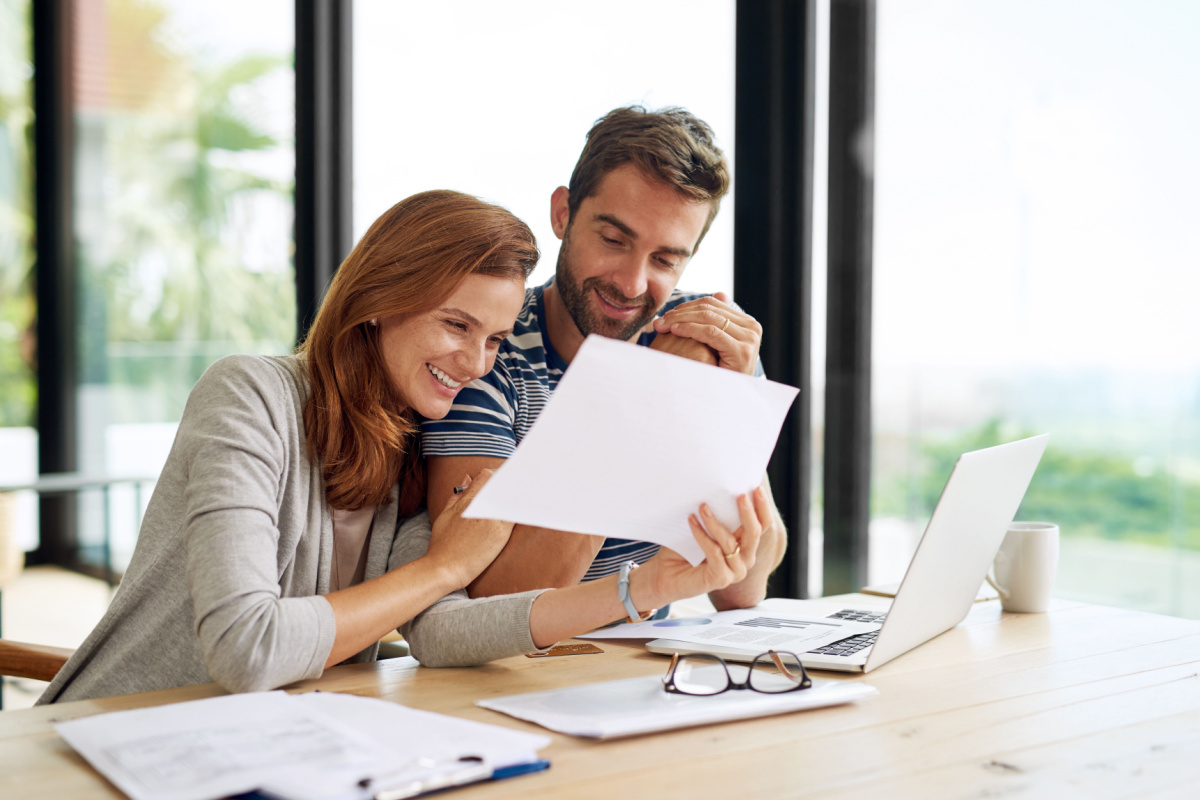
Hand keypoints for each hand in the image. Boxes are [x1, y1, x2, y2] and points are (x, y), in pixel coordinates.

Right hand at [422, 469, 514, 589]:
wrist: (445, 567)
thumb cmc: (442, 545)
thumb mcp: (445, 515)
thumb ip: (456, 496)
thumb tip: (468, 478)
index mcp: (466, 500)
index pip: (487, 476)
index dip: (497, 477)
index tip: (503, 483)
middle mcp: (480, 505)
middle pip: (503, 484)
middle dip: (511, 485)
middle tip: (517, 489)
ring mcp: (492, 518)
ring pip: (512, 497)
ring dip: (518, 496)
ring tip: (523, 498)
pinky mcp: (501, 532)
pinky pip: (516, 514)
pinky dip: (520, 510)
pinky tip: (524, 510)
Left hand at [631, 487, 771, 610]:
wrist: (666, 574)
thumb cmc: (685, 549)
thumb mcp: (705, 527)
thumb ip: (717, 514)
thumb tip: (718, 488)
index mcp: (745, 544)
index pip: (763, 525)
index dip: (762, 507)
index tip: (756, 488)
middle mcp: (745, 559)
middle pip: (755, 533)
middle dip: (747, 512)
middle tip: (739, 495)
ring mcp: (735, 571)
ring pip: (730, 542)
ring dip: (714, 522)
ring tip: (702, 506)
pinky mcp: (721, 578)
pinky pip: (713, 552)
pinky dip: (701, 535)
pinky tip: (691, 521)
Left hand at [651, 292, 761, 374]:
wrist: (731, 400)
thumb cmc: (720, 373)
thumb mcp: (720, 344)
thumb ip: (718, 320)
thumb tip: (719, 293)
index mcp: (747, 322)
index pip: (712, 304)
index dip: (686, 307)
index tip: (667, 315)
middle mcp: (752, 327)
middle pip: (709, 309)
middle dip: (681, 313)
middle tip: (660, 320)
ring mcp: (749, 338)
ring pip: (708, 318)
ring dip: (681, 320)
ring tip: (663, 325)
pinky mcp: (742, 350)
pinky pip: (710, 333)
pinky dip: (690, 329)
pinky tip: (674, 331)